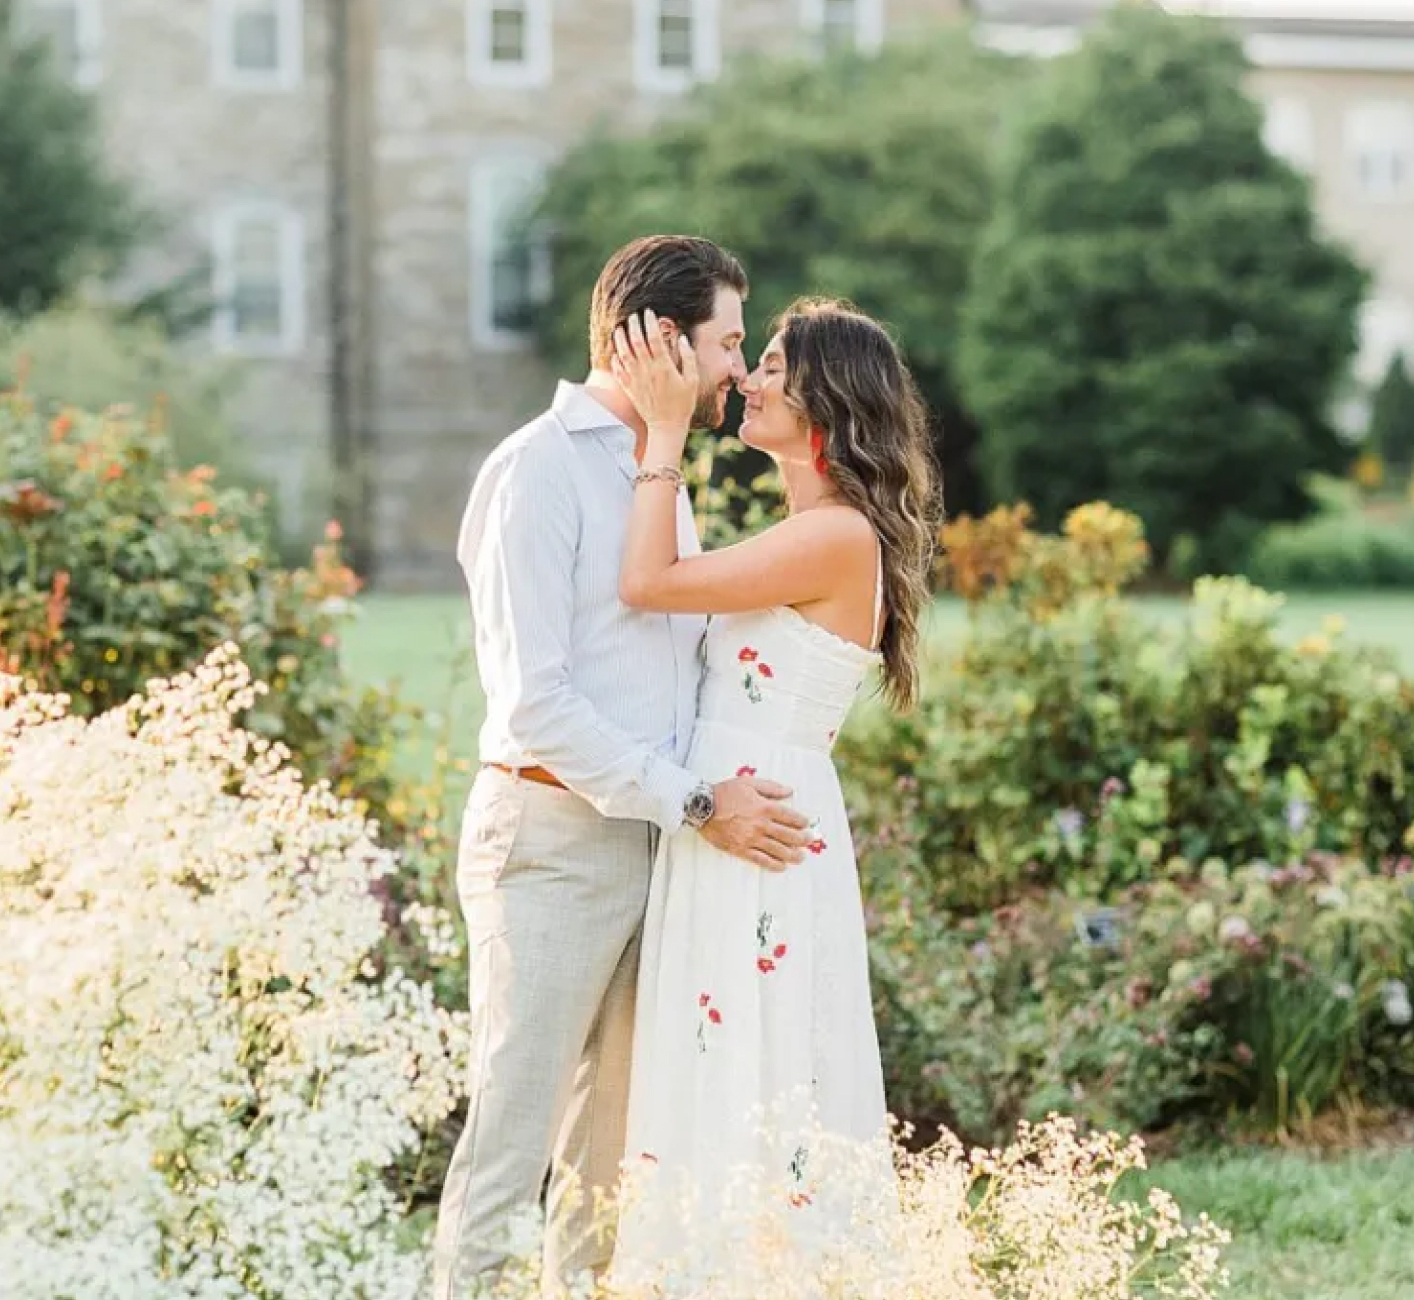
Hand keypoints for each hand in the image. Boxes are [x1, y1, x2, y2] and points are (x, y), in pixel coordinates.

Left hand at [611, 309, 697, 449]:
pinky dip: (615, 359)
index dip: (650, 323)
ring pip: (623, 353)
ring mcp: (636, 379)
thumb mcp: (692, 380)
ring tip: (620, 329)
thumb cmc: (682, 404)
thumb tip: (682, 338)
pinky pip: (618, 370)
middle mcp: (647, 371)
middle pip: (636, 341)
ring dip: (620, 339)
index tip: (649, 313)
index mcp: (663, 367)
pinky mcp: (629, 388)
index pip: (654, 338)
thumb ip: (689, 358)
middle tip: (633, 316)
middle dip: (634, 325)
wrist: (666, 426)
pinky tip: (616, 352)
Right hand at [698, 776, 810, 871]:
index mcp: (764, 807)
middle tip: (809, 841)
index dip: (802, 822)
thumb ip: (771, 787)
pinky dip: (773, 864)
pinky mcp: (741, 849)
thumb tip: (789, 791)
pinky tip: (781, 866)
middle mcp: (761, 824)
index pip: (790, 816)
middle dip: (802, 839)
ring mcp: (751, 839)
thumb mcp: (749, 783)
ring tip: (800, 857)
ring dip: (792, 855)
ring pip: (778, 850)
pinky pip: (761, 859)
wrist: (702, 807)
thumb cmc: (725, 793)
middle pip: (788, 835)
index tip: (807, 824)